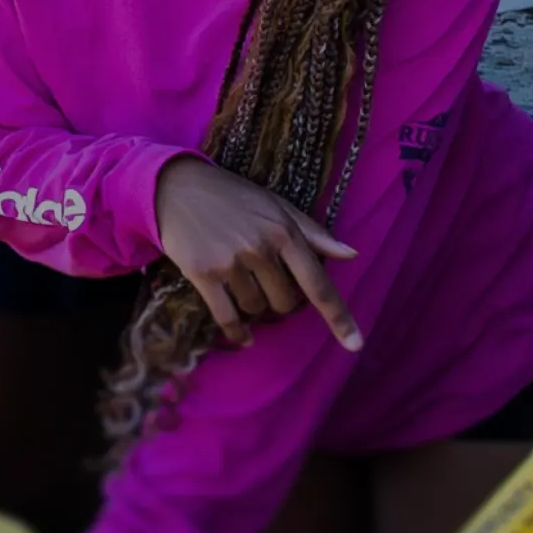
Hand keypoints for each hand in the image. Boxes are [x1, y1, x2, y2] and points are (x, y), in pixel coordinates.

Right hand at [152, 157, 361, 349]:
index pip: (318, 284)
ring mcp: (230, 262)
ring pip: (256, 309)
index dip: (339, 318)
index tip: (355, 345)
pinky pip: (227, 317)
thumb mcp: (277, 207)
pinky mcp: (202, 273)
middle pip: (286, 303)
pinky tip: (244, 337)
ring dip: (254, 306)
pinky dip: (238, 332)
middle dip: (282, 301)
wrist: (177, 187)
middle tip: (267, 283)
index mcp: (284, 232)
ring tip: (243, 283)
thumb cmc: (234, 197)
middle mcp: (260, 248)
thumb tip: (351, 255)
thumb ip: (314, 233)